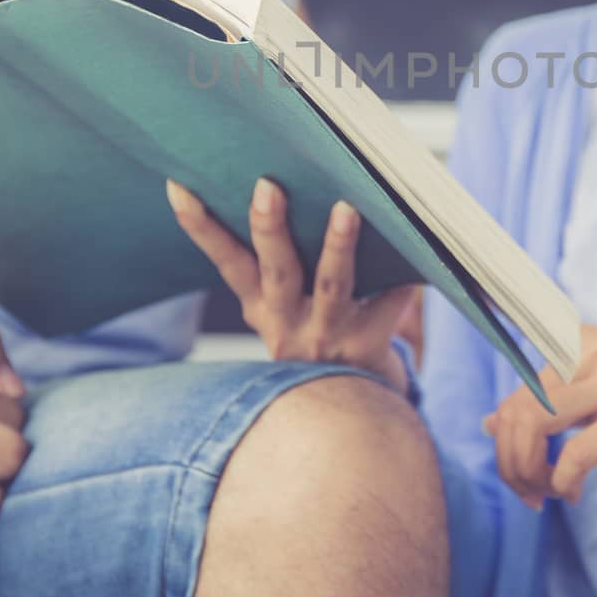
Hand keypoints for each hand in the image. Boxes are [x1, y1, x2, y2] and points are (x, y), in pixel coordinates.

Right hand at [167, 177, 418, 393]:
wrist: (349, 410)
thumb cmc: (315, 337)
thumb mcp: (281, 309)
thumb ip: (275, 262)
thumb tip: (272, 188)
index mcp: (262, 306)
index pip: (226, 261)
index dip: (201, 227)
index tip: (180, 186)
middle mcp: (288, 323)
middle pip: (276, 271)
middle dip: (268, 228)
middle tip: (267, 187)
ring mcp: (327, 336)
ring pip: (331, 286)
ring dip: (337, 246)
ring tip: (345, 209)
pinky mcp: (366, 349)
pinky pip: (388, 306)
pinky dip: (402, 281)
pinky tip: (416, 248)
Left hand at [482, 325, 596, 508]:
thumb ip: (549, 395)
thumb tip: (490, 422)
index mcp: (576, 342)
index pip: (515, 393)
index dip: (503, 440)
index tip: (519, 470)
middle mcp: (588, 354)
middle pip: (516, 411)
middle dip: (510, 462)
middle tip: (529, 493)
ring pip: (535, 424)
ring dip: (528, 471)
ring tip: (546, 494)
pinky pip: (579, 451)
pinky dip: (563, 479)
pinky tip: (571, 492)